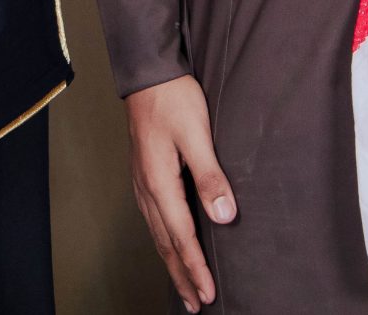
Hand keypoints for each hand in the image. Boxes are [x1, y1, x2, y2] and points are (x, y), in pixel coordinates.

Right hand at [123, 74, 235, 310]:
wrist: (148, 74)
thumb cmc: (173, 99)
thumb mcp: (197, 134)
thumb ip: (210, 175)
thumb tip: (224, 214)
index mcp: (159, 183)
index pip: (181, 236)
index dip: (196, 268)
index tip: (209, 294)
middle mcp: (147, 189)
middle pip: (165, 244)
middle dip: (183, 276)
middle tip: (197, 304)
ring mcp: (143, 183)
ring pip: (158, 235)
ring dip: (173, 263)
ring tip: (186, 286)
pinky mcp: (145, 176)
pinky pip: (154, 220)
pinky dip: (165, 242)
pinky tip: (171, 246)